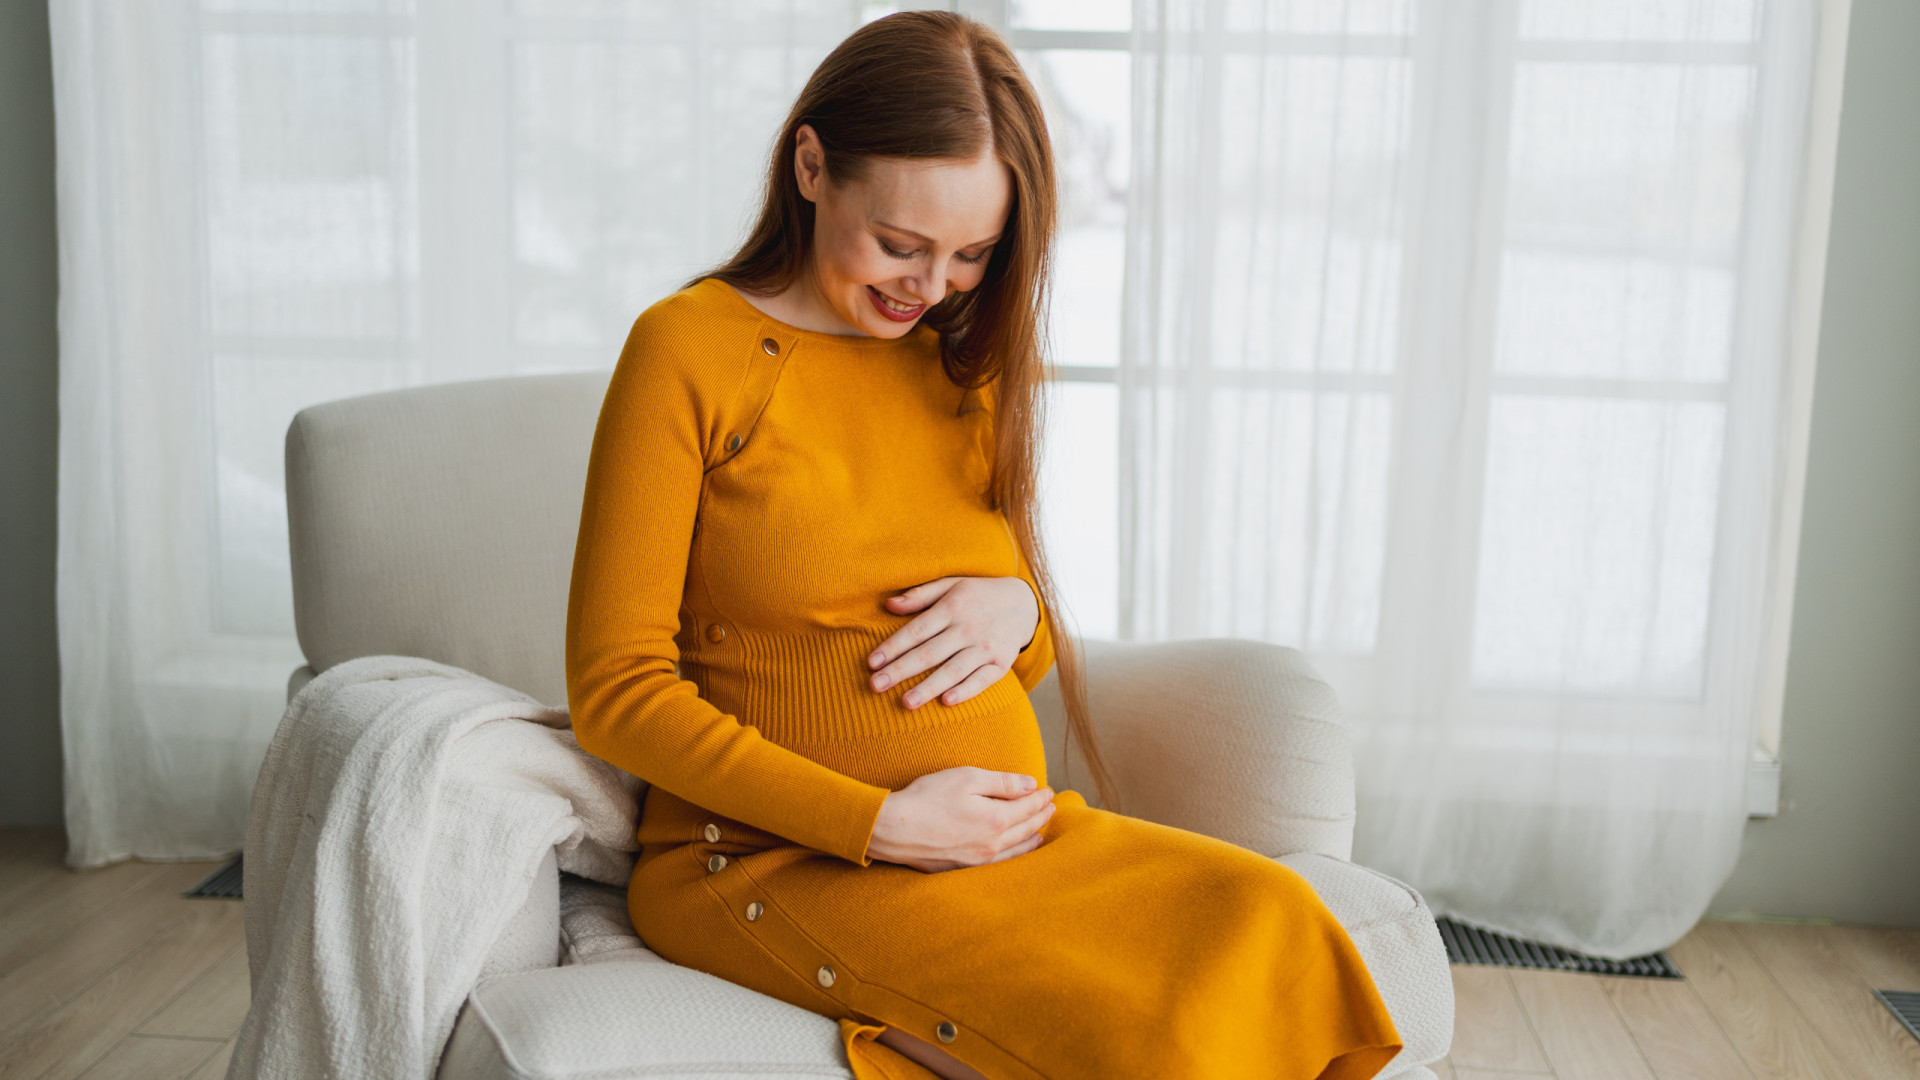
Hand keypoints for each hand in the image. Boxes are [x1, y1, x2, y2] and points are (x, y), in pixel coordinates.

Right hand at [867, 766, 1055, 871]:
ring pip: (1015, 850)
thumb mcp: (966, 778)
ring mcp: (977, 860)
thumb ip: (1002, 782)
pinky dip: (1014, 856)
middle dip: (1040, 816)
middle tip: (1050, 807)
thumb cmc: (927, 798)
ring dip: (1032, 838)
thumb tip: (1030, 785)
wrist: (893, 830)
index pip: (1027, 807)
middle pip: (1026, 830)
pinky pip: (999, 864)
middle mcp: (992, 844)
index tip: (1047, 790)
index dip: (1040, 797)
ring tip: (1041, 832)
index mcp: (996, 819)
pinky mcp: (962, 868)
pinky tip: (1013, 852)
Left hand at [868, 576, 1038, 708]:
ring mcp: (986, 647)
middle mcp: (968, 628)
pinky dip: (965, 691)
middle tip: (875, 686)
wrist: (1024, 603)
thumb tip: (888, 605)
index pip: (917, 630)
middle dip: (901, 670)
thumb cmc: (978, 595)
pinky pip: (982, 680)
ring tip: (905, 702)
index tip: (871, 662)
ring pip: (953, 670)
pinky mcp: (1002, 663)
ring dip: (929, 687)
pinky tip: (946, 701)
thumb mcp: (951, 584)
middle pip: (930, 653)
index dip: (893, 646)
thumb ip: (919, 595)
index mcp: (952, 607)